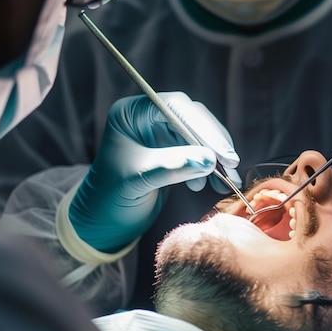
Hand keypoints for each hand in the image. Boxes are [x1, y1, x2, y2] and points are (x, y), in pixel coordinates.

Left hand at [69, 92, 240, 250]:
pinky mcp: (170, 152)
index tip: (222, 153)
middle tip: (231, 165)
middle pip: (191, 119)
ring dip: (215, 158)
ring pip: (198, 137)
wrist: (100, 222)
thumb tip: (209, 160)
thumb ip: (172, 166)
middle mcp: (148, 117)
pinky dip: (208, 168)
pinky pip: (196, 153)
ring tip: (227, 182)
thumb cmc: (107, 197)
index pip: (176, 108)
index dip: (203, 128)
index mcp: (133, 113)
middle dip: (213, 143)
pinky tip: (209, 185)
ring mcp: (160, 134)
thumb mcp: (138, 180)